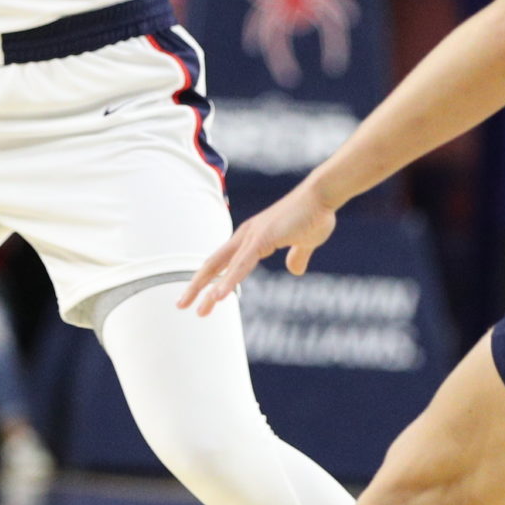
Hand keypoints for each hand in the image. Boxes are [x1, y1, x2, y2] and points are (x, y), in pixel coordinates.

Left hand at [177, 179, 338, 316]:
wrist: (323, 195)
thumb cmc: (315, 214)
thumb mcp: (305, 242)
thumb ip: (298, 256)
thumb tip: (295, 270)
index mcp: (252, 237)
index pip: (223, 262)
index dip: (210, 279)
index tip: (200, 297)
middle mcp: (246, 236)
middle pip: (213, 264)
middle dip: (197, 286)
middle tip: (181, 306)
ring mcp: (252, 236)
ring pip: (223, 267)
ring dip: (208, 290)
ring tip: (199, 310)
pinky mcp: (263, 238)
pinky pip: (242, 264)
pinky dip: (229, 280)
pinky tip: (219, 296)